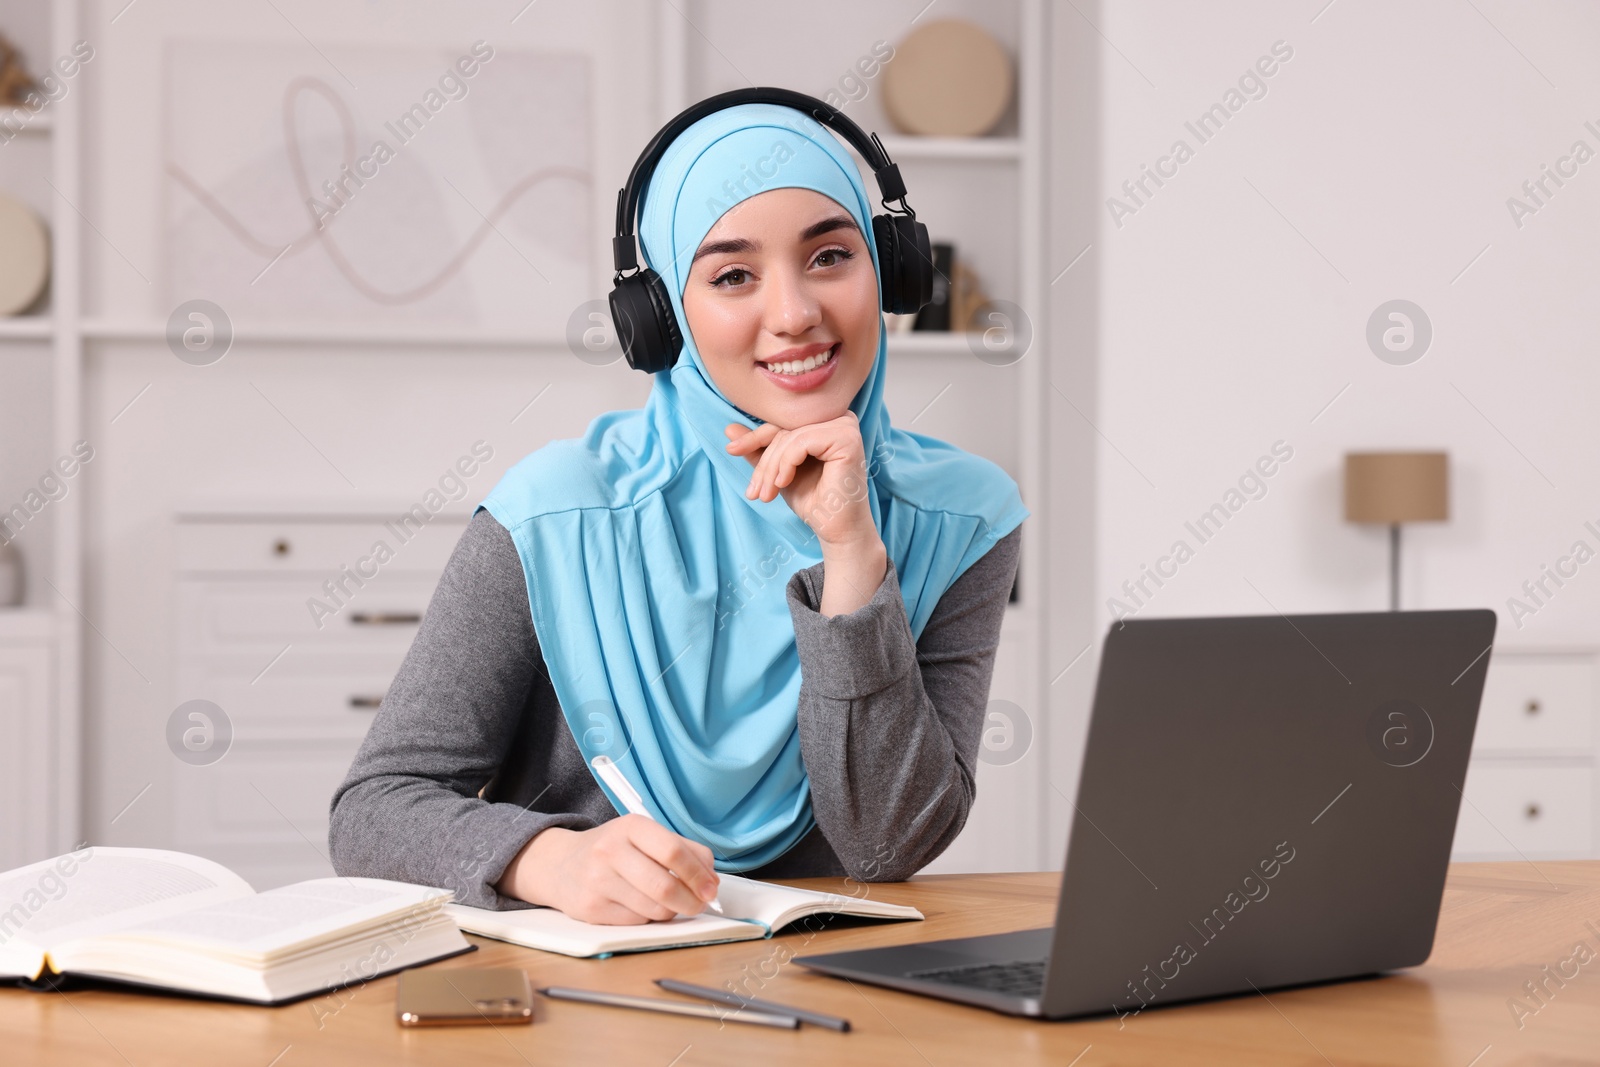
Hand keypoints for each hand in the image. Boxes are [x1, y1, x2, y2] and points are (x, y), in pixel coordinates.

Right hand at [497, 816, 719, 924]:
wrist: (560, 865)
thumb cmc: (613, 850)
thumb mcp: (644, 836)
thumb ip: (683, 850)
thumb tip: (710, 881)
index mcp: (631, 826)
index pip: (674, 852)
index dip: (699, 874)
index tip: (711, 888)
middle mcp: (611, 851)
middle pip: (666, 886)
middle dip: (691, 901)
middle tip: (698, 904)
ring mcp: (598, 881)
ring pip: (654, 909)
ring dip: (670, 911)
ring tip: (665, 901)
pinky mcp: (591, 909)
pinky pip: (637, 922)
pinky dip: (647, 918)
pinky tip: (640, 906)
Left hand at [724, 411, 876, 547]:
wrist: (835, 528)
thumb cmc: (813, 500)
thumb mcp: (779, 471)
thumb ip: (759, 450)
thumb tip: (729, 430)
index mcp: (826, 421)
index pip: (782, 422)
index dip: (754, 437)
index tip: (731, 451)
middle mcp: (839, 417)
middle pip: (785, 428)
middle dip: (764, 461)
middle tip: (754, 491)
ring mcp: (846, 425)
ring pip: (790, 436)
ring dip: (771, 468)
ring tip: (766, 494)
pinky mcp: (847, 439)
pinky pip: (802, 442)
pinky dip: (786, 464)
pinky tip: (783, 483)